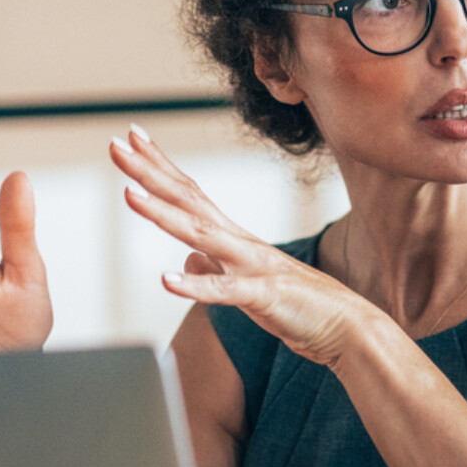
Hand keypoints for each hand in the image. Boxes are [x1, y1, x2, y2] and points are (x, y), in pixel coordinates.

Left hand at [109, 126, 354, 365]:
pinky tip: (166, 280)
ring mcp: (255, 267)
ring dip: (164, 214)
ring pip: (203, 235)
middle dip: (151, 173)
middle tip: (117, 144)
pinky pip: (226, 291)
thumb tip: (186, 261)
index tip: (132, 138)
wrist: (349, 328)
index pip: (191, 194)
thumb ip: (215, 270)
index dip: (160, 166)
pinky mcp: (266, 297)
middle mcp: (242, 244)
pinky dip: (196, 285)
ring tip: (130, 194)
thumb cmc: (302, 307)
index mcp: (236, 241)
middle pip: (190, 201)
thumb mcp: (248, 287)